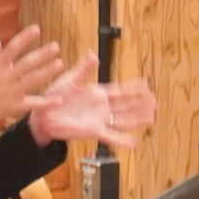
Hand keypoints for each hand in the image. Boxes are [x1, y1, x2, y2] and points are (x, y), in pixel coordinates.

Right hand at [0, 26, 66, 137]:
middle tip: (56, 46)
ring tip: (59, 64)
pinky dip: (46, 103)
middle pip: (28, 63)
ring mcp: (11, 92)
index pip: (13, 47)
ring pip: (33, 80)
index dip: (25, 37)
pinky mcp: (14, 107)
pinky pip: (32, 104)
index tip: (37, 29)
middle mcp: (6, 76)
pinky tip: (58, 100)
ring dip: (47, 72)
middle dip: (43, 54)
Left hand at [28, 61, 156, 147]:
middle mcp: (101, 107)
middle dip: (141, 104)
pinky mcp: (92, 131)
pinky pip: (110, 136)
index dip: (134, 88)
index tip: (147, 85)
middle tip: (155, 103)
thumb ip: (83, 68)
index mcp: (97, 93)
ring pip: (123, 120)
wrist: (43, 114)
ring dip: (137, 119)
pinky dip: (122, 141)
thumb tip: (93, 54)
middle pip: (127, 105)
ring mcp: (99, 120)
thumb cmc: (54, 97)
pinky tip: (134, 144)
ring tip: (151, 119)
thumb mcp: (70, 79)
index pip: (120, 90)